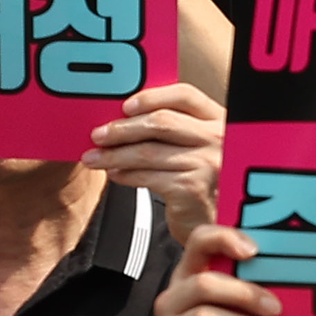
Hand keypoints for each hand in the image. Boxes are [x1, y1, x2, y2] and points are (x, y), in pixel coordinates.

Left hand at [87, 80, 227, 245]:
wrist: (214, 219)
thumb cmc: (203, 181)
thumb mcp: (199, 146)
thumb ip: (175, 128)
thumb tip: (124, 118)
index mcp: (220, 120)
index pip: (185, 95)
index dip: (151, 97)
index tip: (125, 106)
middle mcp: (218, 138)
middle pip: (161, 122)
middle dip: (122, 128)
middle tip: (99, 135)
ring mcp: (208, 163)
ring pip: (148, 152)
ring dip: (114, 155)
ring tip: (95, 158)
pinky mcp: (192, 188)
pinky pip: (147, 176)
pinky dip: (125, 175)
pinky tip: (115, 174)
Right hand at [153, 225, 281, 315]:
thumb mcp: (245, 311)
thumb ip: (255, 289)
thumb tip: (294, 272)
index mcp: (189, 278)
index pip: (198, 242)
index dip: (224, 238)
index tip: (255, 251)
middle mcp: (170, 302)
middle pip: (202, 284)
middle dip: (246, 294)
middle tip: (276, 308)